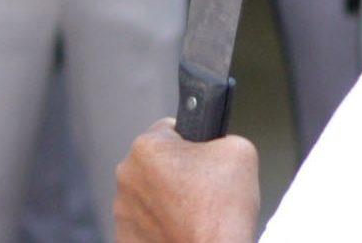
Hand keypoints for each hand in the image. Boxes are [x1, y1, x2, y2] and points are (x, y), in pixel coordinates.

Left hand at [113, 118, 259, 242]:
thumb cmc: (223, 210)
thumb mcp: (239, 149)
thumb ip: (218, 137)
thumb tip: (213, 145)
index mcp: (147, 147)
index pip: (170, 129)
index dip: (192, 142)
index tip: (202, 159)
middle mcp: (127, 176)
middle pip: (156, 163)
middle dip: (176, 171)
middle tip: (202, 188)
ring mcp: (122, 210)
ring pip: (148, 193)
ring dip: (166, 198)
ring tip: (193, 212)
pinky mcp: (125, 237)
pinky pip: (143, 222)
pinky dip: (159, 224)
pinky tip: (180, 228)